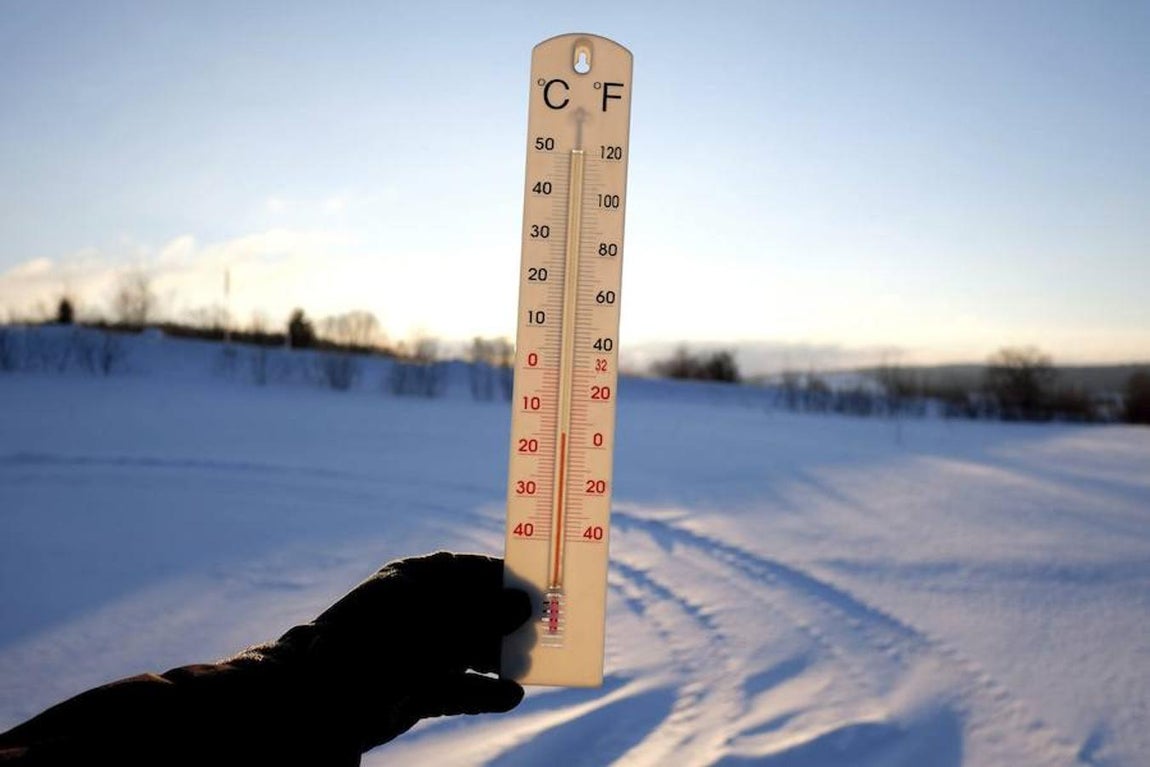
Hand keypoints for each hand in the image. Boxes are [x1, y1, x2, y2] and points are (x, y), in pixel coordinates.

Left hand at [254, 551, 531, 752]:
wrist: (315, 706)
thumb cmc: (376, 650)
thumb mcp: (435, 629)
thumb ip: (482, 617)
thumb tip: (524, 604)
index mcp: (413, 581)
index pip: (467, 570)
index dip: (503, 577)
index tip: (539, 585)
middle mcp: (416, 613)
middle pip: (472, 611)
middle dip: (507, 621)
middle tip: (548, 628)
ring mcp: (414, 653)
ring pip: (468, 651)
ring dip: (499, 658)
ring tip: (536, 663)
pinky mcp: (413, 691)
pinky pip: (457, 688)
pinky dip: (483, 692)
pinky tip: (511, 695)